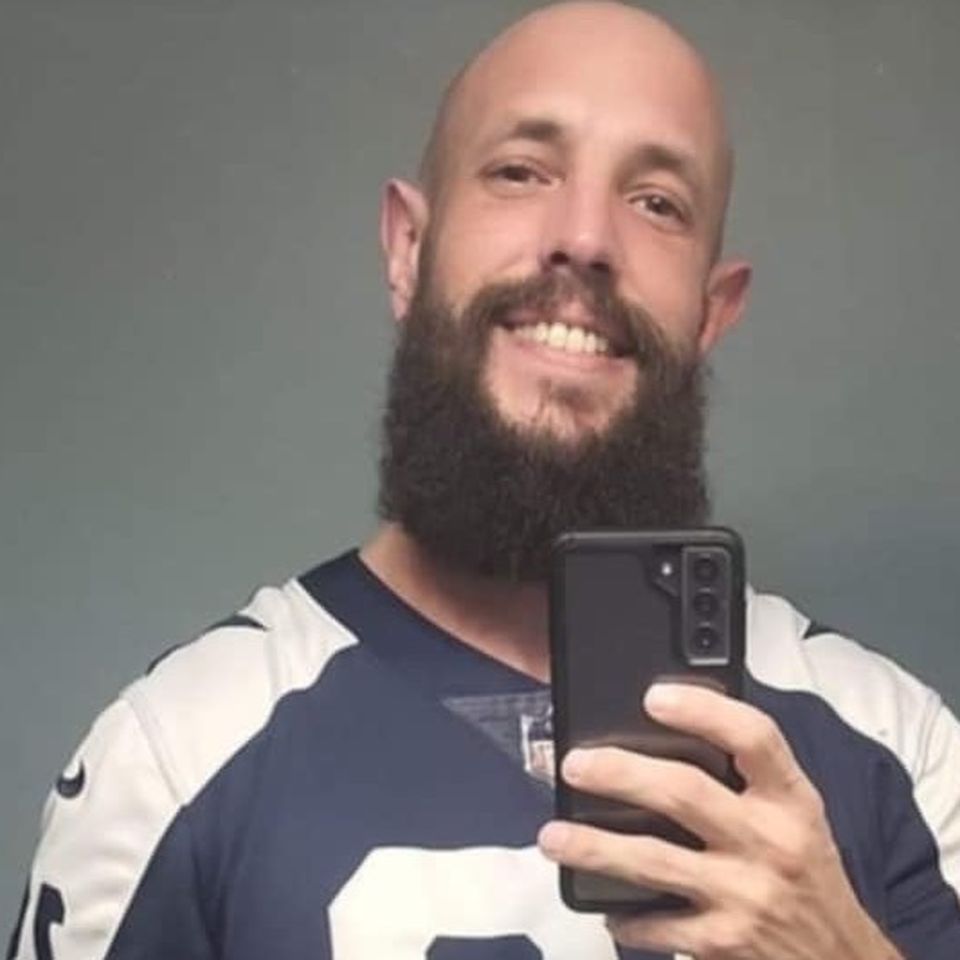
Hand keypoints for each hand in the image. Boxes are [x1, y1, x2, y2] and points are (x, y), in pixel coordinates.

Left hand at [538, 683, 903, 959]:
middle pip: (685, 792)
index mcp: (791, 800)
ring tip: (552, 837)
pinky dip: (624, 913)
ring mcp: (745, 896)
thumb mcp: (796, 817)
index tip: (654, 696)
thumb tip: (666, 733)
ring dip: (594, 847)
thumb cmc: (806, 875)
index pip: (754, 737)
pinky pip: (657, 923)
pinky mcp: (723, 943)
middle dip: (621, 773)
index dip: (703, 709)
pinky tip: (602, 902)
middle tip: (575, 764)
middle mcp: (770, 842)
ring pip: (654, 860)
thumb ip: (747, 778)